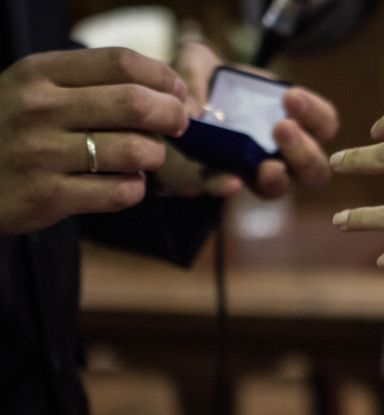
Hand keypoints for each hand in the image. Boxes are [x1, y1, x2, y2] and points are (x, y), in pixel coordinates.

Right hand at [0, 47, 188, 233]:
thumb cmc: (13, 129)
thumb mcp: (36, 89)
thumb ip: (89, 83)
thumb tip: (166, 90)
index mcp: (40, 73)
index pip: (120, 62)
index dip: (162, 77)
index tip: (177, 92)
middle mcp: (40, 108)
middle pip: (136, 103)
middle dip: (172, 115)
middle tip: (178, 125)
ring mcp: (42, 153)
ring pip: (134, 150)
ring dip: (155, 155)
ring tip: (147, 157)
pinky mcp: (49, 196)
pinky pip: (120, 192)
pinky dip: (136, 188)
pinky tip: (127, 183)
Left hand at [158, 42, 337, 198]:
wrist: (173, 114)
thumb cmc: (205, 84)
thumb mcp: (199, 62)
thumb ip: (196, 67)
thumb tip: (194, 102)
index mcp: (293, 118)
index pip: (324, 123)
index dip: (315, 113)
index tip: (290, 97)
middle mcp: (282, 153)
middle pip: (315, 168)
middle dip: (304, 151)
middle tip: (282, 128)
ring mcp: (254, 172)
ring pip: (280, 188)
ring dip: (278, 178)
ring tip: (268, 166)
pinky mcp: (223, 180)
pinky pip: (229, 189)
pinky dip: (228, 186)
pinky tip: (229, 179)